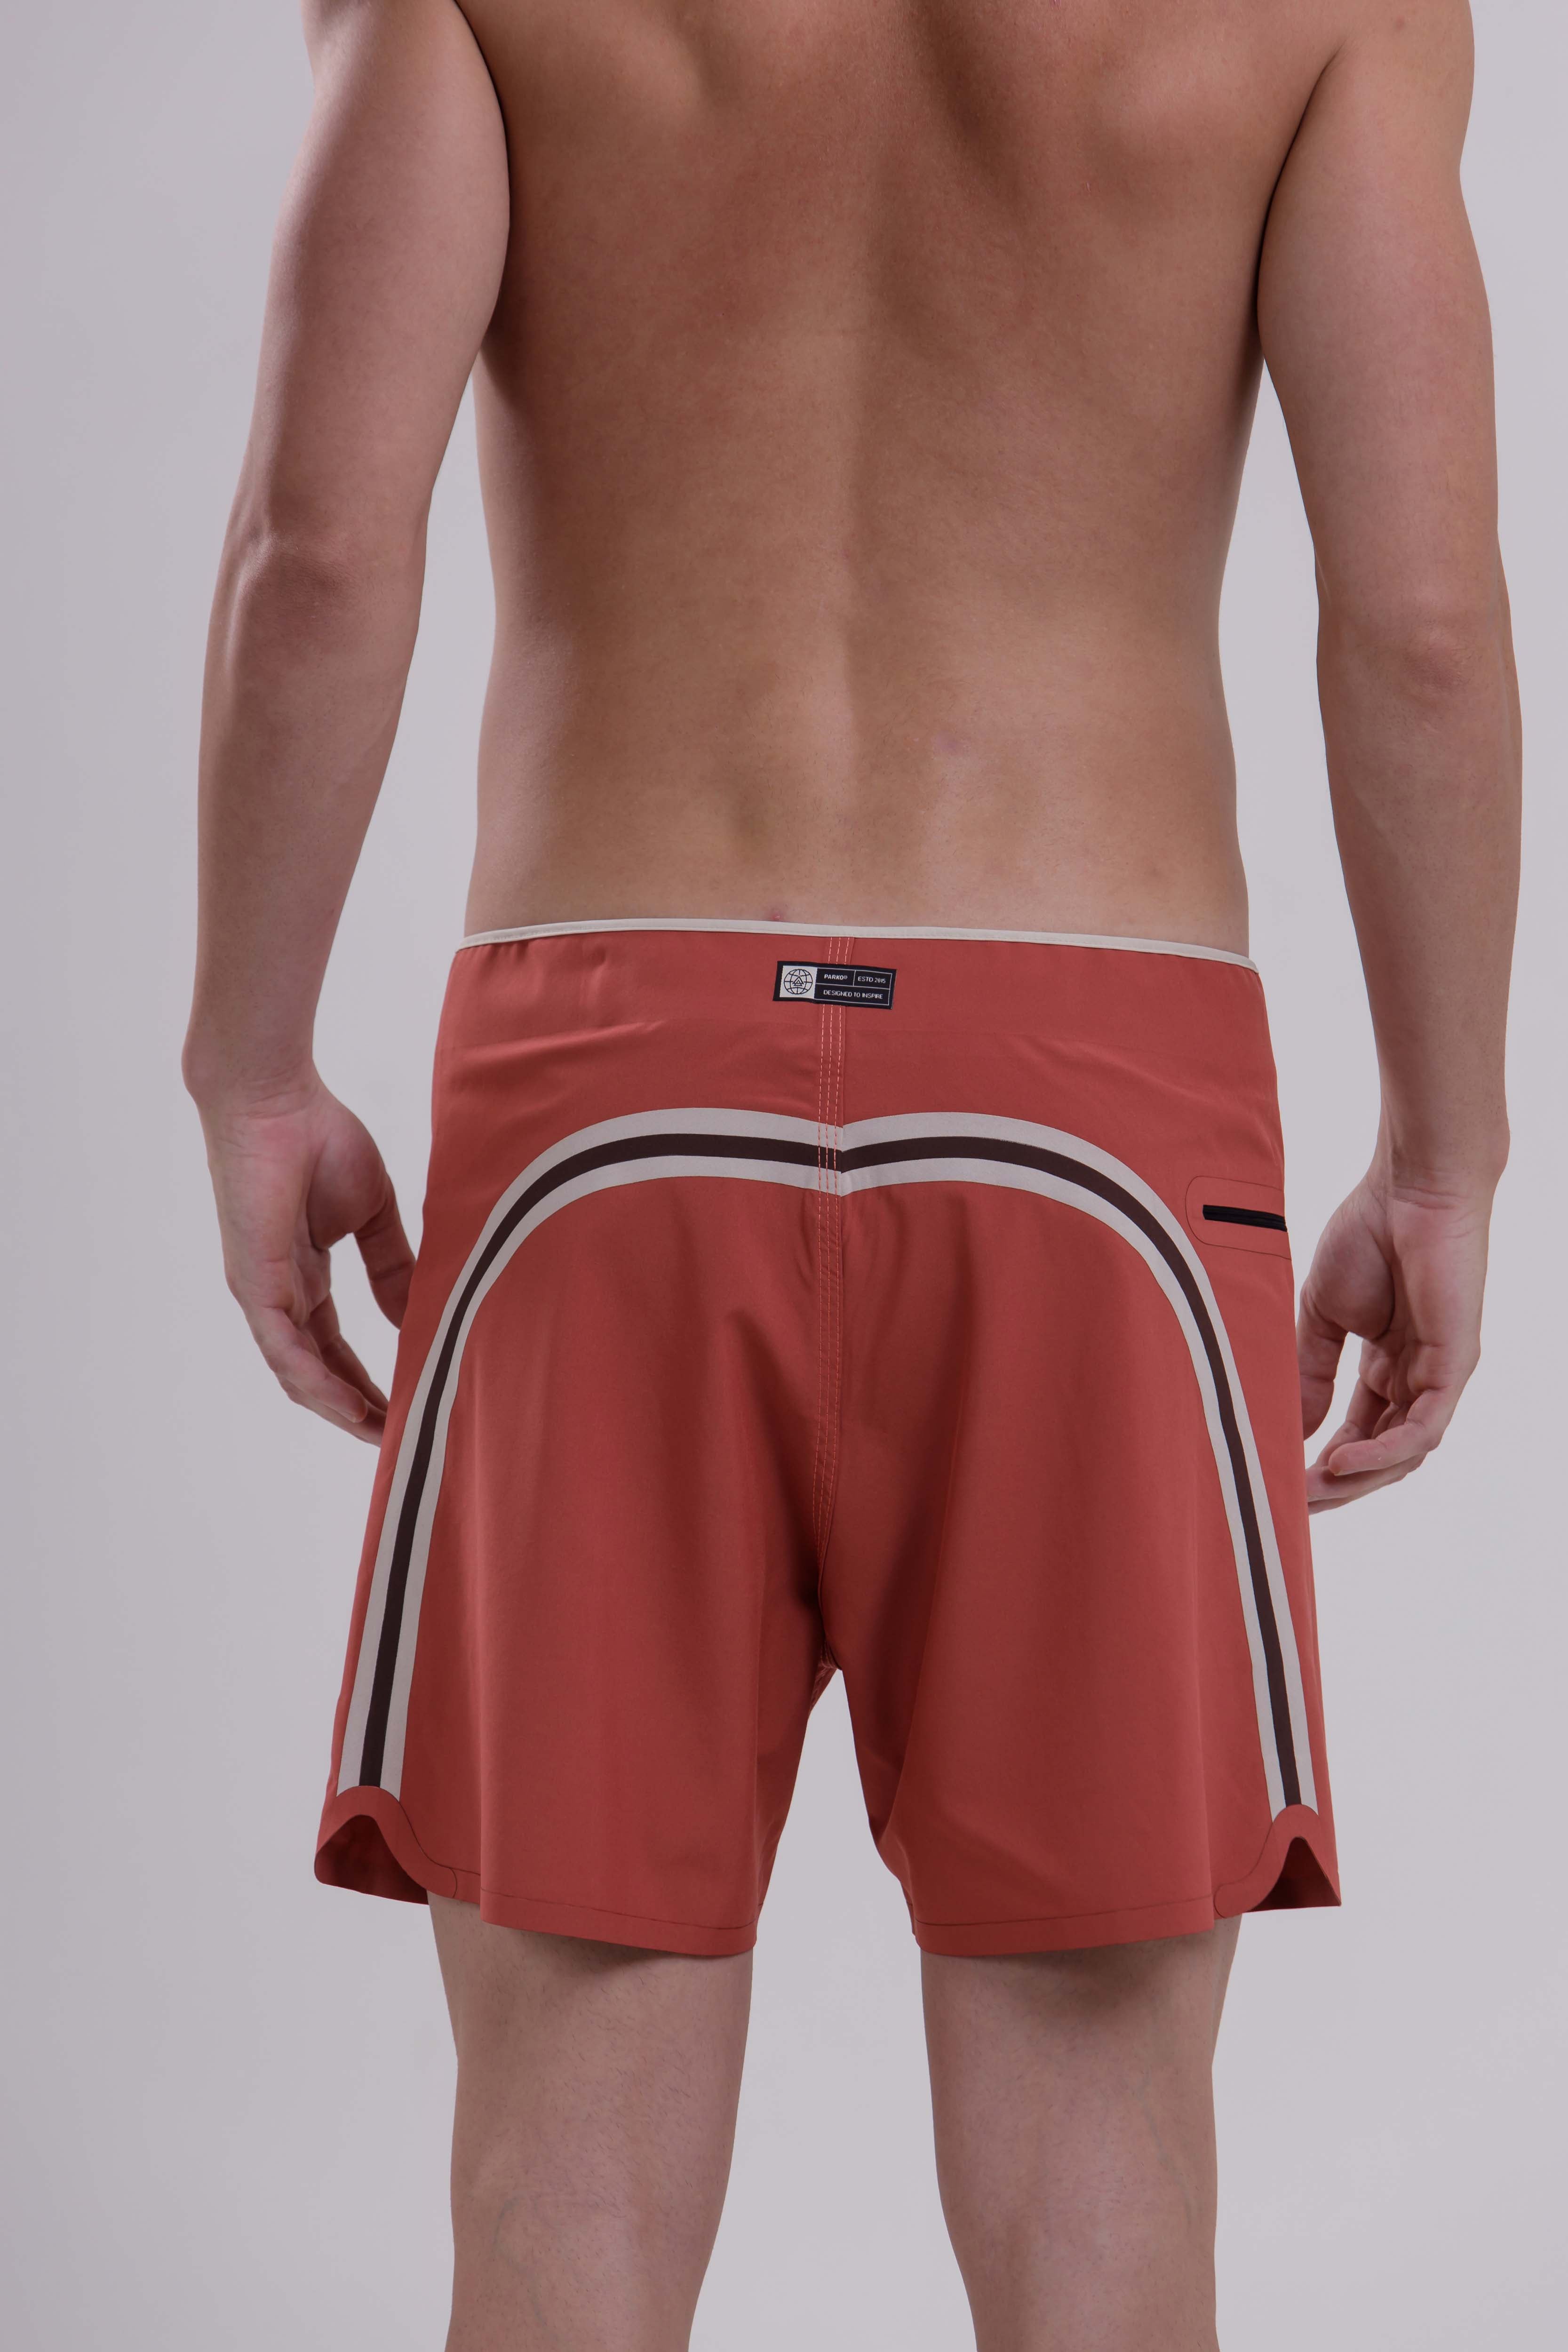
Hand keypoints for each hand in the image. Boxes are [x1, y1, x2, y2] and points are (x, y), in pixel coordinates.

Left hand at [195, 1073, 413, 1441]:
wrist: (275, 1097)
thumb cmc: (319, 1136)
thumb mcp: (373, 1212)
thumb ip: (392, 1263)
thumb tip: (415, 1313)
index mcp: (303, 1276)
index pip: (334, 1347)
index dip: (368, 1381)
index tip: (406, 1407)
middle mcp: (278, 1294)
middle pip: (317, 1372)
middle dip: (356, 1409)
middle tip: (399, 1439)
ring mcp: (263, 1292)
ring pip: (298, 1372)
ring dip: (338, 1409)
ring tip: (381, 1436)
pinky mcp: (254, 1283)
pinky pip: (284, 1348)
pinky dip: (316, 1382)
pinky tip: (347, 1406)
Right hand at [1297, 1171, 1493, 1510]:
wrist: (1409, 1188)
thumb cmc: (1369, 1234)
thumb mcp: (1322, 1314)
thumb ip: (1311, 1370)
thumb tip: (1294, 1426)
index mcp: (1387, 1366)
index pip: (1357, 1434)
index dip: (1320, 1464)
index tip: (1279, 1481)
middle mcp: (1417, 1378)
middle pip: (1380, 1455)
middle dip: (1335, 1485)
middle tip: (1288, 1501)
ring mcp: (1439, 1375)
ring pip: (1403, 1454)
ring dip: (1355, 1479)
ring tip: (1308, 1489)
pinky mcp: (1454, 1366)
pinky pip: (1422, 1429)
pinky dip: (1382, 1452)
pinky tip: (1341, 1461)